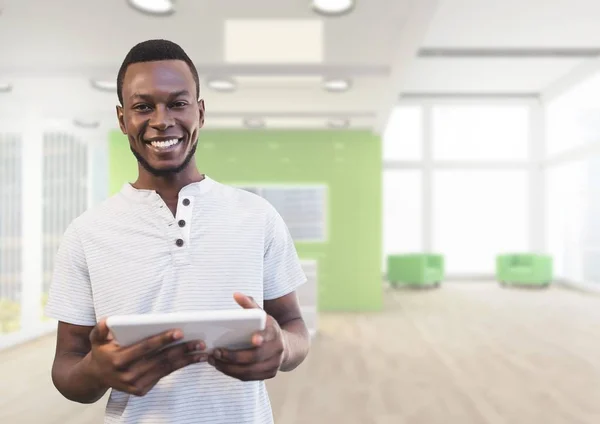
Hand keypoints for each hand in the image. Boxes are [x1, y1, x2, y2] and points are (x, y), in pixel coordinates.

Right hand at [85, 319, 206, 395]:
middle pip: (160, 360)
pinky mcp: (142, 390)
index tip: (179, 332)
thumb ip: (100, 329)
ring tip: (203, 352)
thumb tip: (108, 320)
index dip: (163, 339)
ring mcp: (136, 384)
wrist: (96, 376)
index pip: (146, 348)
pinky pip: (163, 375)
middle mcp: (128, 375)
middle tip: (200, 342)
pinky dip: (179, 366)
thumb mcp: (96, 338)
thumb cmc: (101, 351)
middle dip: (182, 350)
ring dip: (186, 360)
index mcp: (119, 360)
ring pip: (165, 369)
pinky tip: (193, 359)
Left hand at [208, 293, 286, 380]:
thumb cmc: (267, 328)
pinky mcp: (269, 374)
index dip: (262, 337)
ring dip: (229, 367)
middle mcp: (277, 349)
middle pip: (255, 356)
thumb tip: (236, 294)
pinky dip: (233, 373)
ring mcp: (274, 364)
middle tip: (215, 352)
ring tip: (213, 360)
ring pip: (249, 370)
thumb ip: (249, 304)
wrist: (286, 346)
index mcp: (274, 332)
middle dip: (233, 356)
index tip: (253, 339)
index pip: (269, 335)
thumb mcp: (262, 315)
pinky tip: (221, 367)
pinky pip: (248, 377)